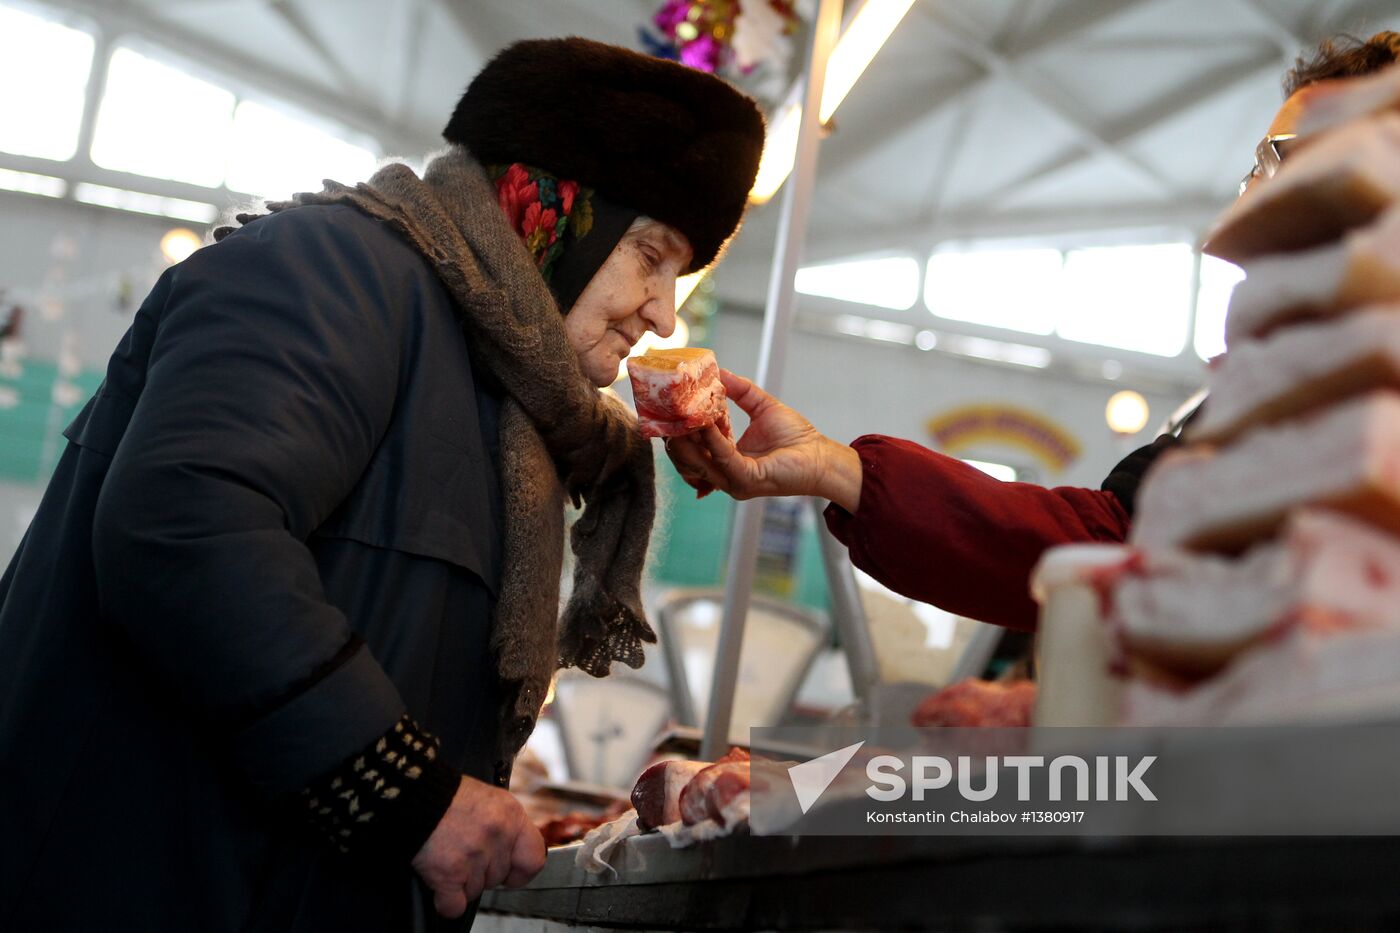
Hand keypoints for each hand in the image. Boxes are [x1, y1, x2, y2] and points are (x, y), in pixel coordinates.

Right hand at [410, 777, 546, 918]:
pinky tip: (441, 883)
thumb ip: (506, 826)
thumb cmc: (448, 795)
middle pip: (499, 877)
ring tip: (449, 856)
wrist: (413, 793)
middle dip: (481, 871)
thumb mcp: (490, 800)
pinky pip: (454, 906)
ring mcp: (473, 855)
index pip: (534, 858)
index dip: (520, 871)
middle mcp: (497, 835)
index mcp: (511, 815)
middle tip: (463, 852)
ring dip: (461, 882)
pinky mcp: (449, 873)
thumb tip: (512, 851)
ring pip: (476, 891)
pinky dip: (446, 900)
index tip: (510, 874)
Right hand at [664, 370, 862, 510]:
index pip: (689, 447)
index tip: (671, 404)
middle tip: (669, 407)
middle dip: (674, 433)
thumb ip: (740, 390)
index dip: (678, 427)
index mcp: (723, 459)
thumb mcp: (762, 407)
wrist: (820, 457)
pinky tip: (708, 420)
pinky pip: (722, 457)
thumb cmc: (796, 439)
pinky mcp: (746, 480)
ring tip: (684, 410)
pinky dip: (712, 438)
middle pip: (685, 457)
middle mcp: (723, 474)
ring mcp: (732, 481)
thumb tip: (718, 370)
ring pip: (697, 460)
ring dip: (689, 434)